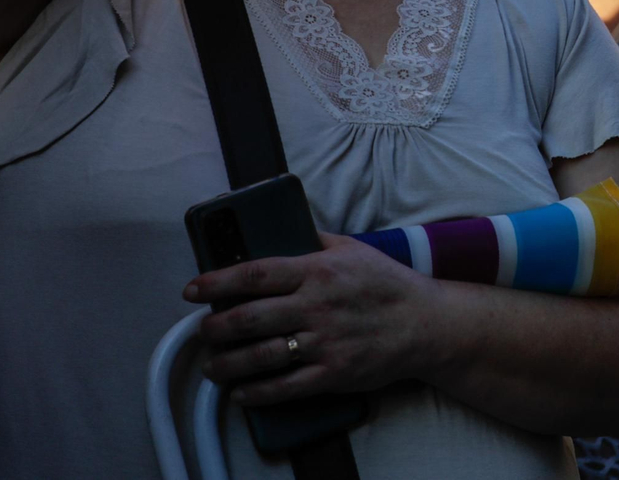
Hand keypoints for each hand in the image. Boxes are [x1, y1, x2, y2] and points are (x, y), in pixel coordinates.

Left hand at [186, 233, 438, 405]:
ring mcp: (324, 341)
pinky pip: (285, 387)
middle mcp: (316, 306)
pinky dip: (256, 393)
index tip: (192, 290)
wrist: (426, 323)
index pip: (255, 274)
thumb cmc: (387, 284)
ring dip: (226, 365)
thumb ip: (315, 240)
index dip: (217, 282)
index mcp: (317, 271)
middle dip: (215, 328)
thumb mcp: (353, 248)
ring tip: (213, 366)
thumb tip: (284, 225)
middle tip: (203, 332)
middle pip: (248, 318)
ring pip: (260, 356)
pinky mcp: (333, 373)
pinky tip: (241, 393)